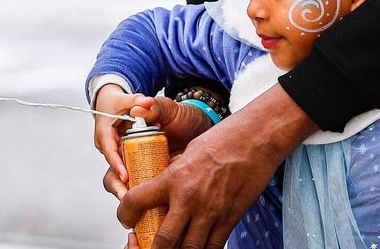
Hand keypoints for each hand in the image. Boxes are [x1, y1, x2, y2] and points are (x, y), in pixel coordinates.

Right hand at [92, 83, 141, 197]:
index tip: (126, 176)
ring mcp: (121, 157)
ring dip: (129, 191)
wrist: (132, 104)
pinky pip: (131, 178)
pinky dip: (139, 187)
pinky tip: (150, 198)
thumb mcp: (135, 97)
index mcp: (106, 132)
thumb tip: (145, 104)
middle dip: (119, 187)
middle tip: (130, 198)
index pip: (109, 151)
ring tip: (142, 203)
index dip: (116, 165)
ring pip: (120, 180)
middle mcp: (111, 148)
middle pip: (111, 172)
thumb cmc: (125, 101)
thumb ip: (142, 100)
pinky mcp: (129, 163)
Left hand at [116, 85, 317, 248]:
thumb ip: (173, 174)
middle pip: (164, 240)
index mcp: (174, 178)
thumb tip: (160, 189)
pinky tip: (195, 246)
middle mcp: (190, 199)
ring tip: (171, 247)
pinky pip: (213, 246)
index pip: (137, 201)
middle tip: (145, 244)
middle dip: (151, 248)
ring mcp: (211, 212)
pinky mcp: (230, 219)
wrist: (255, 140)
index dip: (124, 214)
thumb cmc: (223, 140)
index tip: (126, 219)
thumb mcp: (187, 153)